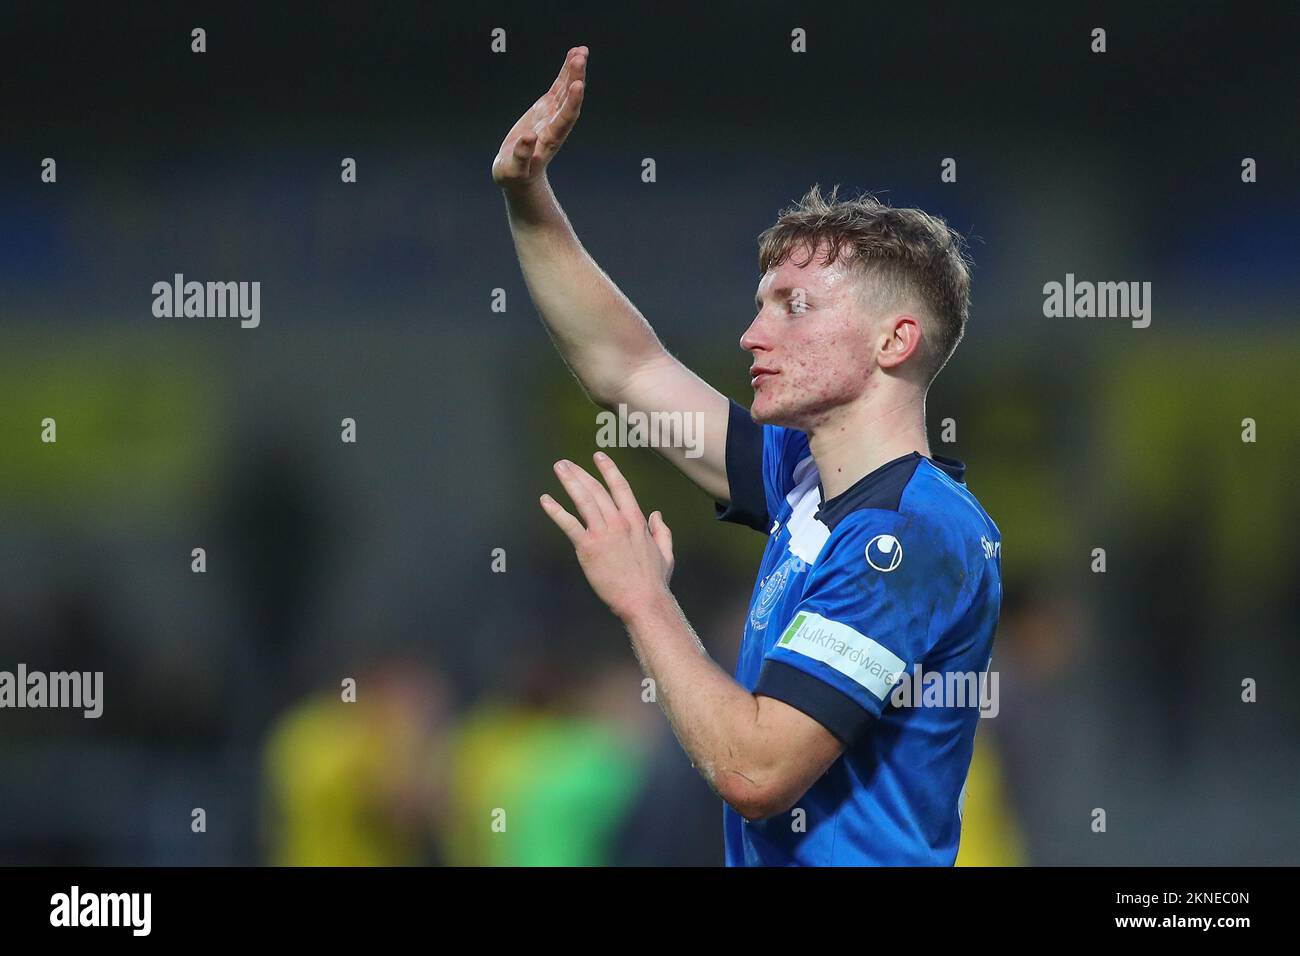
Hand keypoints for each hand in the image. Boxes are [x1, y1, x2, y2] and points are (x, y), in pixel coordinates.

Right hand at [492, 46, 587, 190]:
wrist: (519, 177)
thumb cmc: (514, 176)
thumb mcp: (513, 171)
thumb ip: (522, 156)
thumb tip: (529, 137)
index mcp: (549, 140)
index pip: (565, 119)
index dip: (572, 102)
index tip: (578, 85)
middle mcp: (555, 126)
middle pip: (569, 101)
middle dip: (575, 79)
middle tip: (580, 57)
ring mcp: (553, 116)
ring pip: (566, 91)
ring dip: (574, 71)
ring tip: (581, 50)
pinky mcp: (547, 109)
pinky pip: (559, 88)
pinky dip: (566, 73)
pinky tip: (573, 55)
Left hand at [540, 452, 674, 620]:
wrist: (643, 600)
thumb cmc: (654, 581)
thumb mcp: (666, 553)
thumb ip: (662, 531)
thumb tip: (657, 515)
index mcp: (637, 521)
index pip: (620, 487)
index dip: (609, 470)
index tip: (598, 456)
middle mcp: (619, 522)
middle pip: (596, 490)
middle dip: (580, 473)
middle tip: (566, 463)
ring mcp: (603, 533)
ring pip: (583, 500)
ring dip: (569, 481)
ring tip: (559, 468)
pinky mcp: (588, 547)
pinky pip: (569, 524)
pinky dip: (556, 511)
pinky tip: (546, 500)